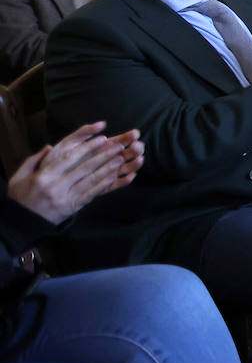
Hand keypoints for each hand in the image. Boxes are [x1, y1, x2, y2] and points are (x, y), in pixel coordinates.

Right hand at [7, 122, 144, 223]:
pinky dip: (103, 185)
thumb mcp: (19, 177)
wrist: (20, 224)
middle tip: (119, 145)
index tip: (102, 138)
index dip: (88, 147)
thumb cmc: (20, 197)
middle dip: (103, 155)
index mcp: (44, 176)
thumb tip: (49, 147)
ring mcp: (65, 198)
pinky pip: (90, 195)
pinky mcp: (71, 208)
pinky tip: (114, 177)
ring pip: (90, 181)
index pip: (70, 159)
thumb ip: (34, 160)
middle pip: (84, 168)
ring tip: (121, 158)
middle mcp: (56, 187)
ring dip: (107, 169)